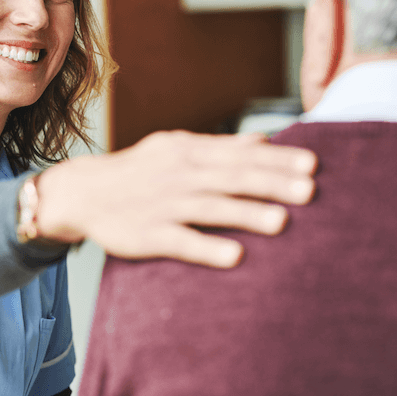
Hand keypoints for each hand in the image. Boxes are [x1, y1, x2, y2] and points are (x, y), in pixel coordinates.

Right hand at [34, 130, 316, 267]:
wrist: (85, 191)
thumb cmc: (139, 169)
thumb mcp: (176, 146)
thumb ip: (221, 145)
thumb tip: (265, 140)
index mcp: (187, 150)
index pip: (238, 153)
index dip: (276, 159)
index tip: (311, 164)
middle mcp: (177, 175)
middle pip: (230, 178)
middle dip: (271, 183)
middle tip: (310, 191)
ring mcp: (162, 204)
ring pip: (209, 208)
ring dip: (245, 213)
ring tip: (282, 221)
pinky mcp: (147, 234)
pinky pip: (180, 241)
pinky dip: (206, 247)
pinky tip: (235, 256)